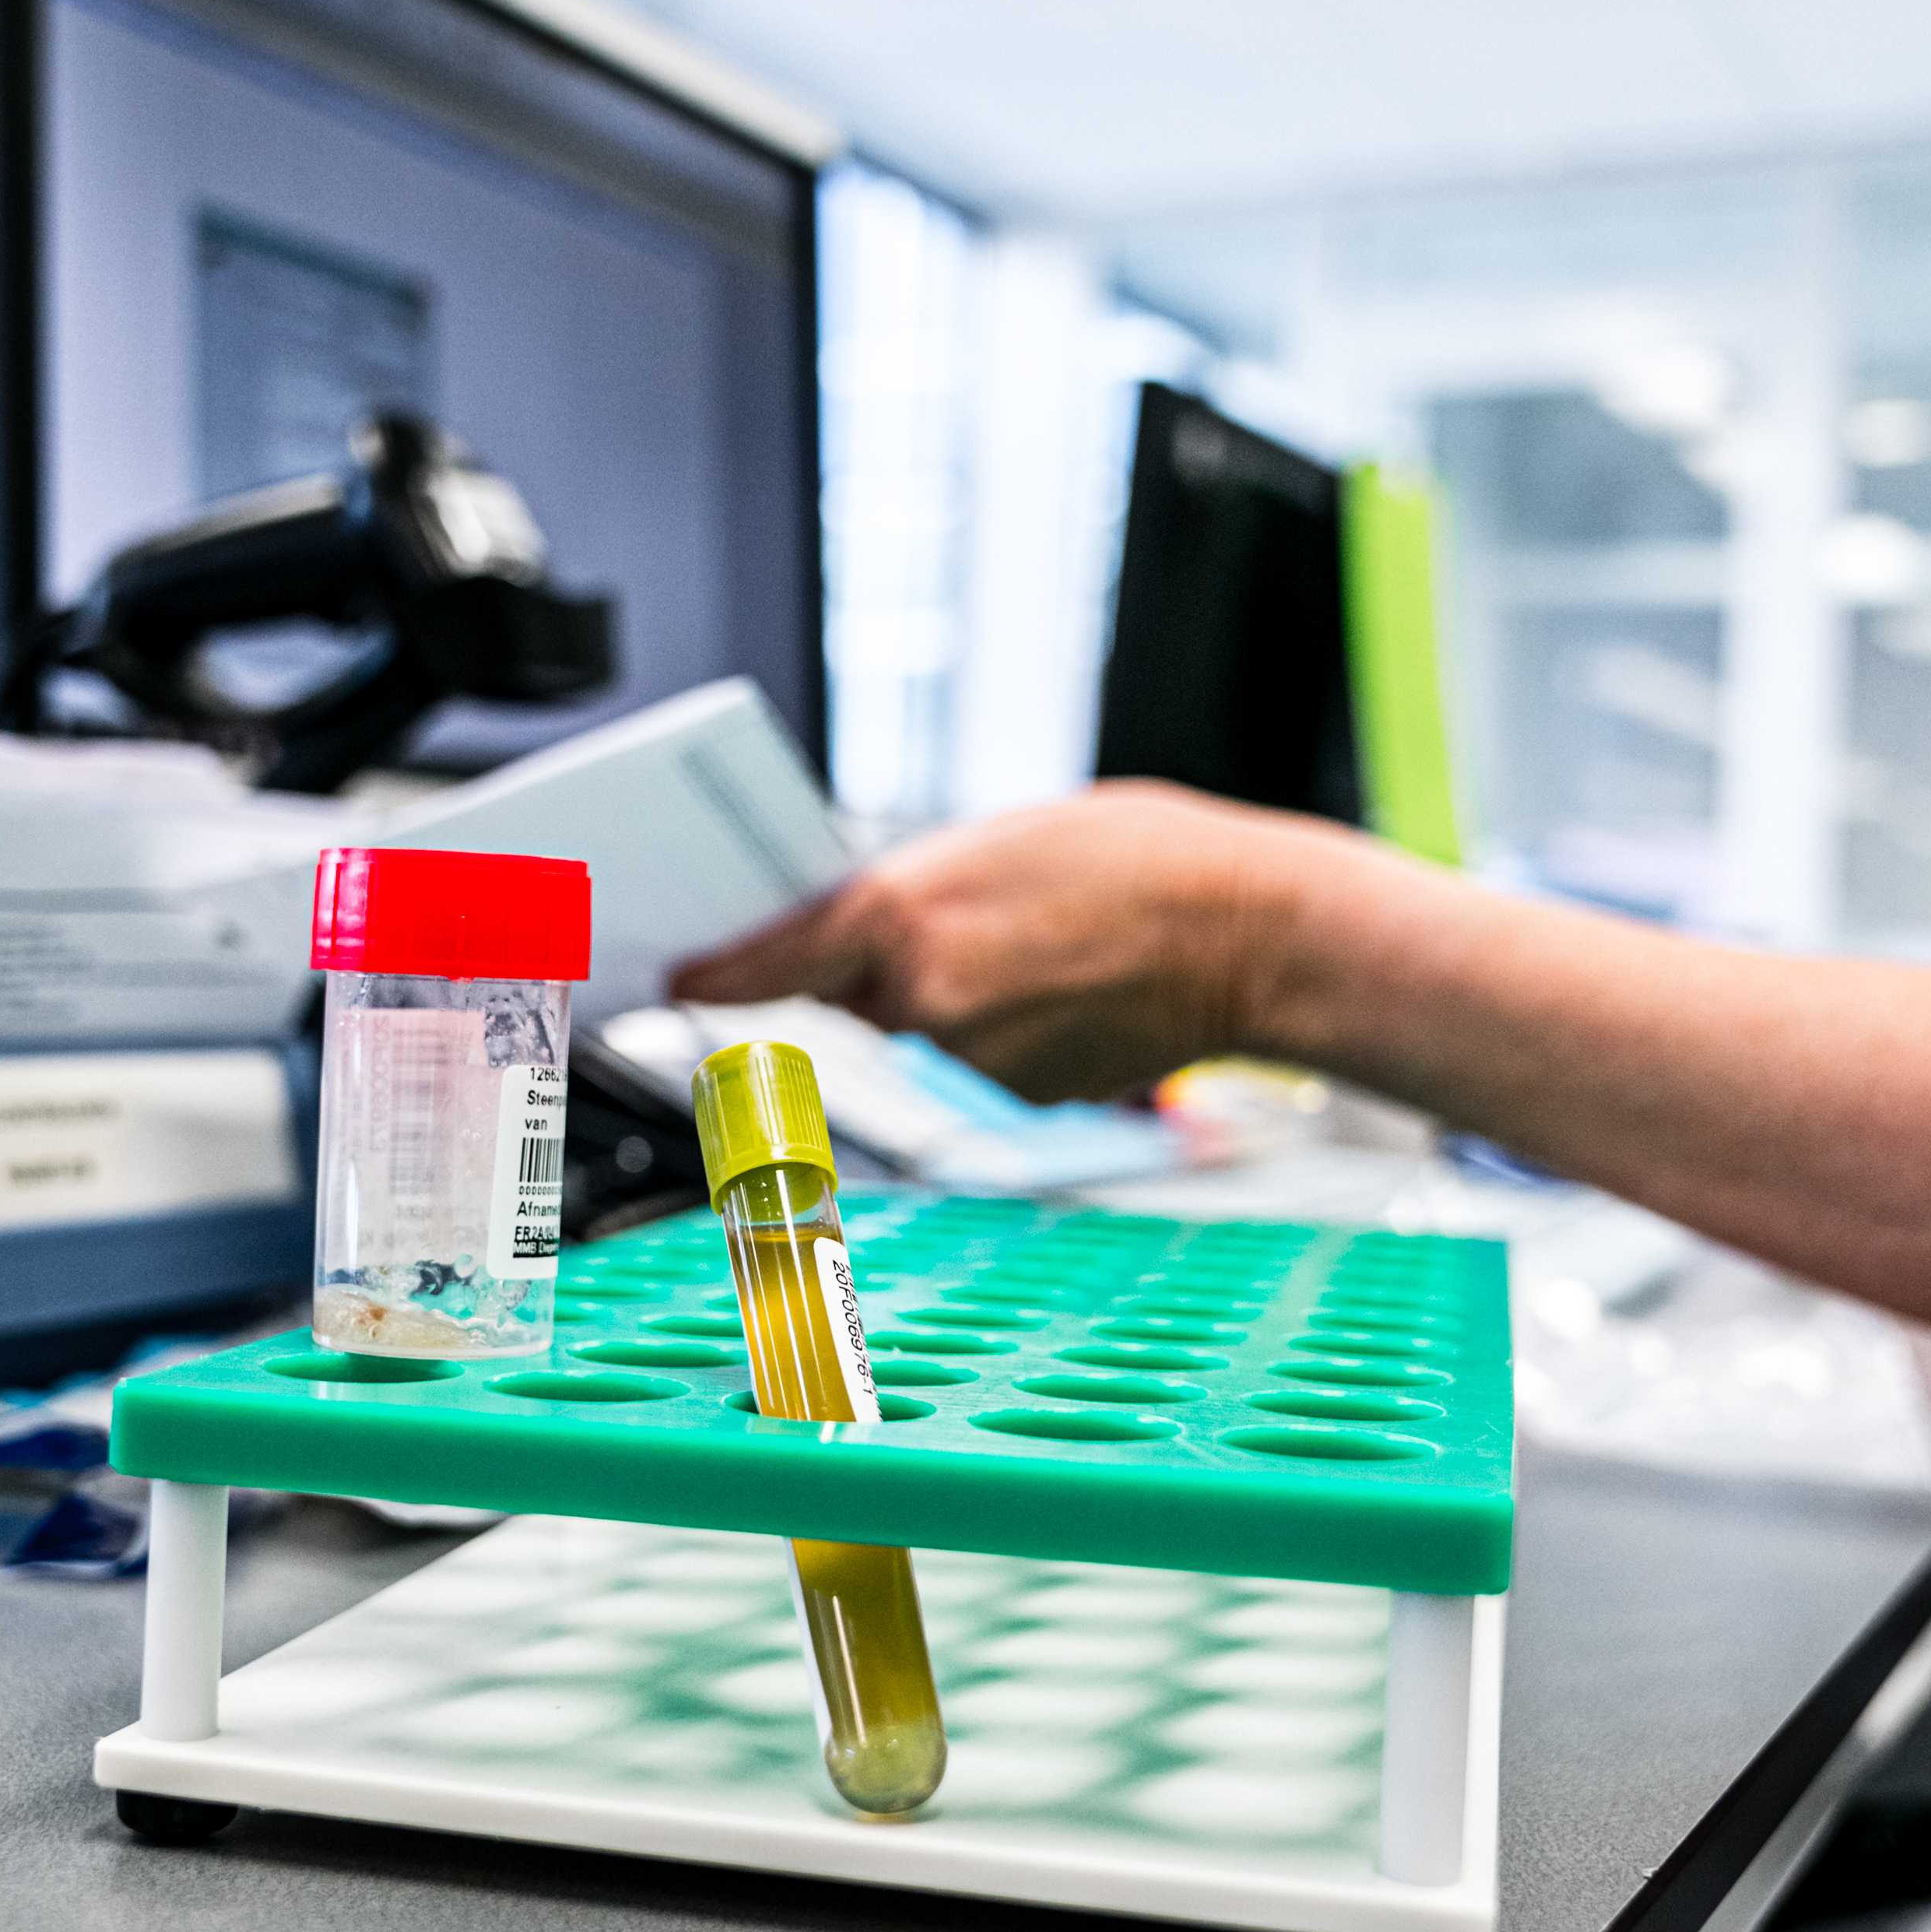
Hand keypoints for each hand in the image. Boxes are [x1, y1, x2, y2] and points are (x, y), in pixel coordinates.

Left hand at [667, 782, 1344, 1101]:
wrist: (1250, 935)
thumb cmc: (1142, 859)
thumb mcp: (1002, 836)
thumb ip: (918, 885)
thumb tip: (872, 925)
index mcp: (899, 913)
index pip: (767, 960)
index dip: (716, 976)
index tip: (680, 983)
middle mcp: (920, 997)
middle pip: (859, 989)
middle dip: (892, 959)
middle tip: (975, 917)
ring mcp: (972, 1057)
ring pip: (931, 1023)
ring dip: (968, 990)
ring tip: (1050, 940)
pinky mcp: (1021, 1095)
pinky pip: (988, 1056)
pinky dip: (1017, 1026)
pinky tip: (1076, 985)